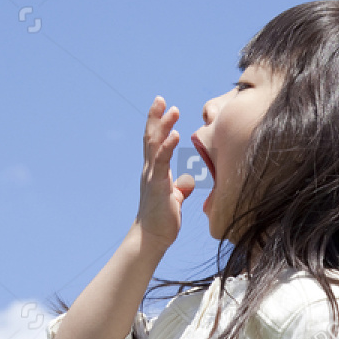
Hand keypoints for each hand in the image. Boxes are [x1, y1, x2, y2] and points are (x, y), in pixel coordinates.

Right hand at [137, 96, 194, 246]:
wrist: (151, 239)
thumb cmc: (162, 220)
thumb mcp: (174, 199)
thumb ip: (179, 188)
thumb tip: (188, 182)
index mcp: (155, 171)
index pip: (154, 142)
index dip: (157, 123)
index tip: (163, 106)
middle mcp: (150, 170)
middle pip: (151, 137)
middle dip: (155, 117)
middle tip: (161, 99)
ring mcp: (152, 176)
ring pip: (155, 145)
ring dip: (163, 126)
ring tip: (172, 110)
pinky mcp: (158, 185)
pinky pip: (162, 162)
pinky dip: (168, 147)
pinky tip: (174, 135)